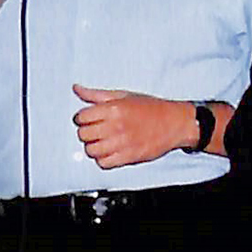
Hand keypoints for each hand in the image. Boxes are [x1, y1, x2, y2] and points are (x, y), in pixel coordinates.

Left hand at [72, 86, 196, 167]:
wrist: (174, 123)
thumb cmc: (150, 108)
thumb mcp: (124, 95)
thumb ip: (97, 95)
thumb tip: (77, 88)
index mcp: (114, 108)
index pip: (82, 117)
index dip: (83, 118)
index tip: (90, 119)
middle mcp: (116, 126)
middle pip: (83, 134)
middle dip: (87, 132)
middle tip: (96, 130)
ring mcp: (122, 143)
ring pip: (91, 150)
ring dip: (94, 147)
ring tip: (103, 142)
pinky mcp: (128, 157)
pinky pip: (104, 163)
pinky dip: (104, 159)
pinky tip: (110, 152)